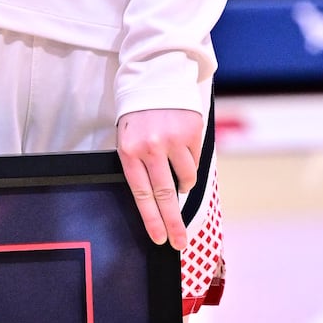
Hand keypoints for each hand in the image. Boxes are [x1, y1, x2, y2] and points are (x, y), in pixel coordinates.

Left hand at [116, 107, 201, 251]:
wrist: (155, 79)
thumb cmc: (137, 116)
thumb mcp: (127, 139)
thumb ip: (138, 167)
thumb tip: (156, 202)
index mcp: (129, 151)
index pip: (142, 194)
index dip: (152, 220)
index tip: (160, 239)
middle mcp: (151, 147)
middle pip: (165, 195)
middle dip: (173, 223)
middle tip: (180, 242)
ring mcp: (173, 140)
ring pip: (185, 179)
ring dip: (184, 186)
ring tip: (179, 180)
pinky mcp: (191, 132)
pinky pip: (195, 161)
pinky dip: (190, 164)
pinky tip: (182, 153)